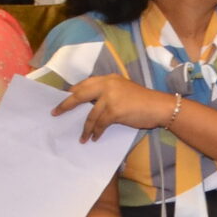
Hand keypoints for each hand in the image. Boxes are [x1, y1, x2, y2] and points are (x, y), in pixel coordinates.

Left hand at [52, 74, 180, 141]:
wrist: (160, 107)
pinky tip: (94, 137)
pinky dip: (96, 132)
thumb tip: (89, 104)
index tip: (63, 100)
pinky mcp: (114, 111)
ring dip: (85, 128)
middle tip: (55, 113)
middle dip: (66, 105)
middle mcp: (108, 85)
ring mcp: (110, 97)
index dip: (72, 92)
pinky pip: (100, 124)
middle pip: (80, 95)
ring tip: (82, 137)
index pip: (85, 84)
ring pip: (90, 115)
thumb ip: (107, 93)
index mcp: (109, 79)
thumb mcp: (123, 90)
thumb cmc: (143, 101)